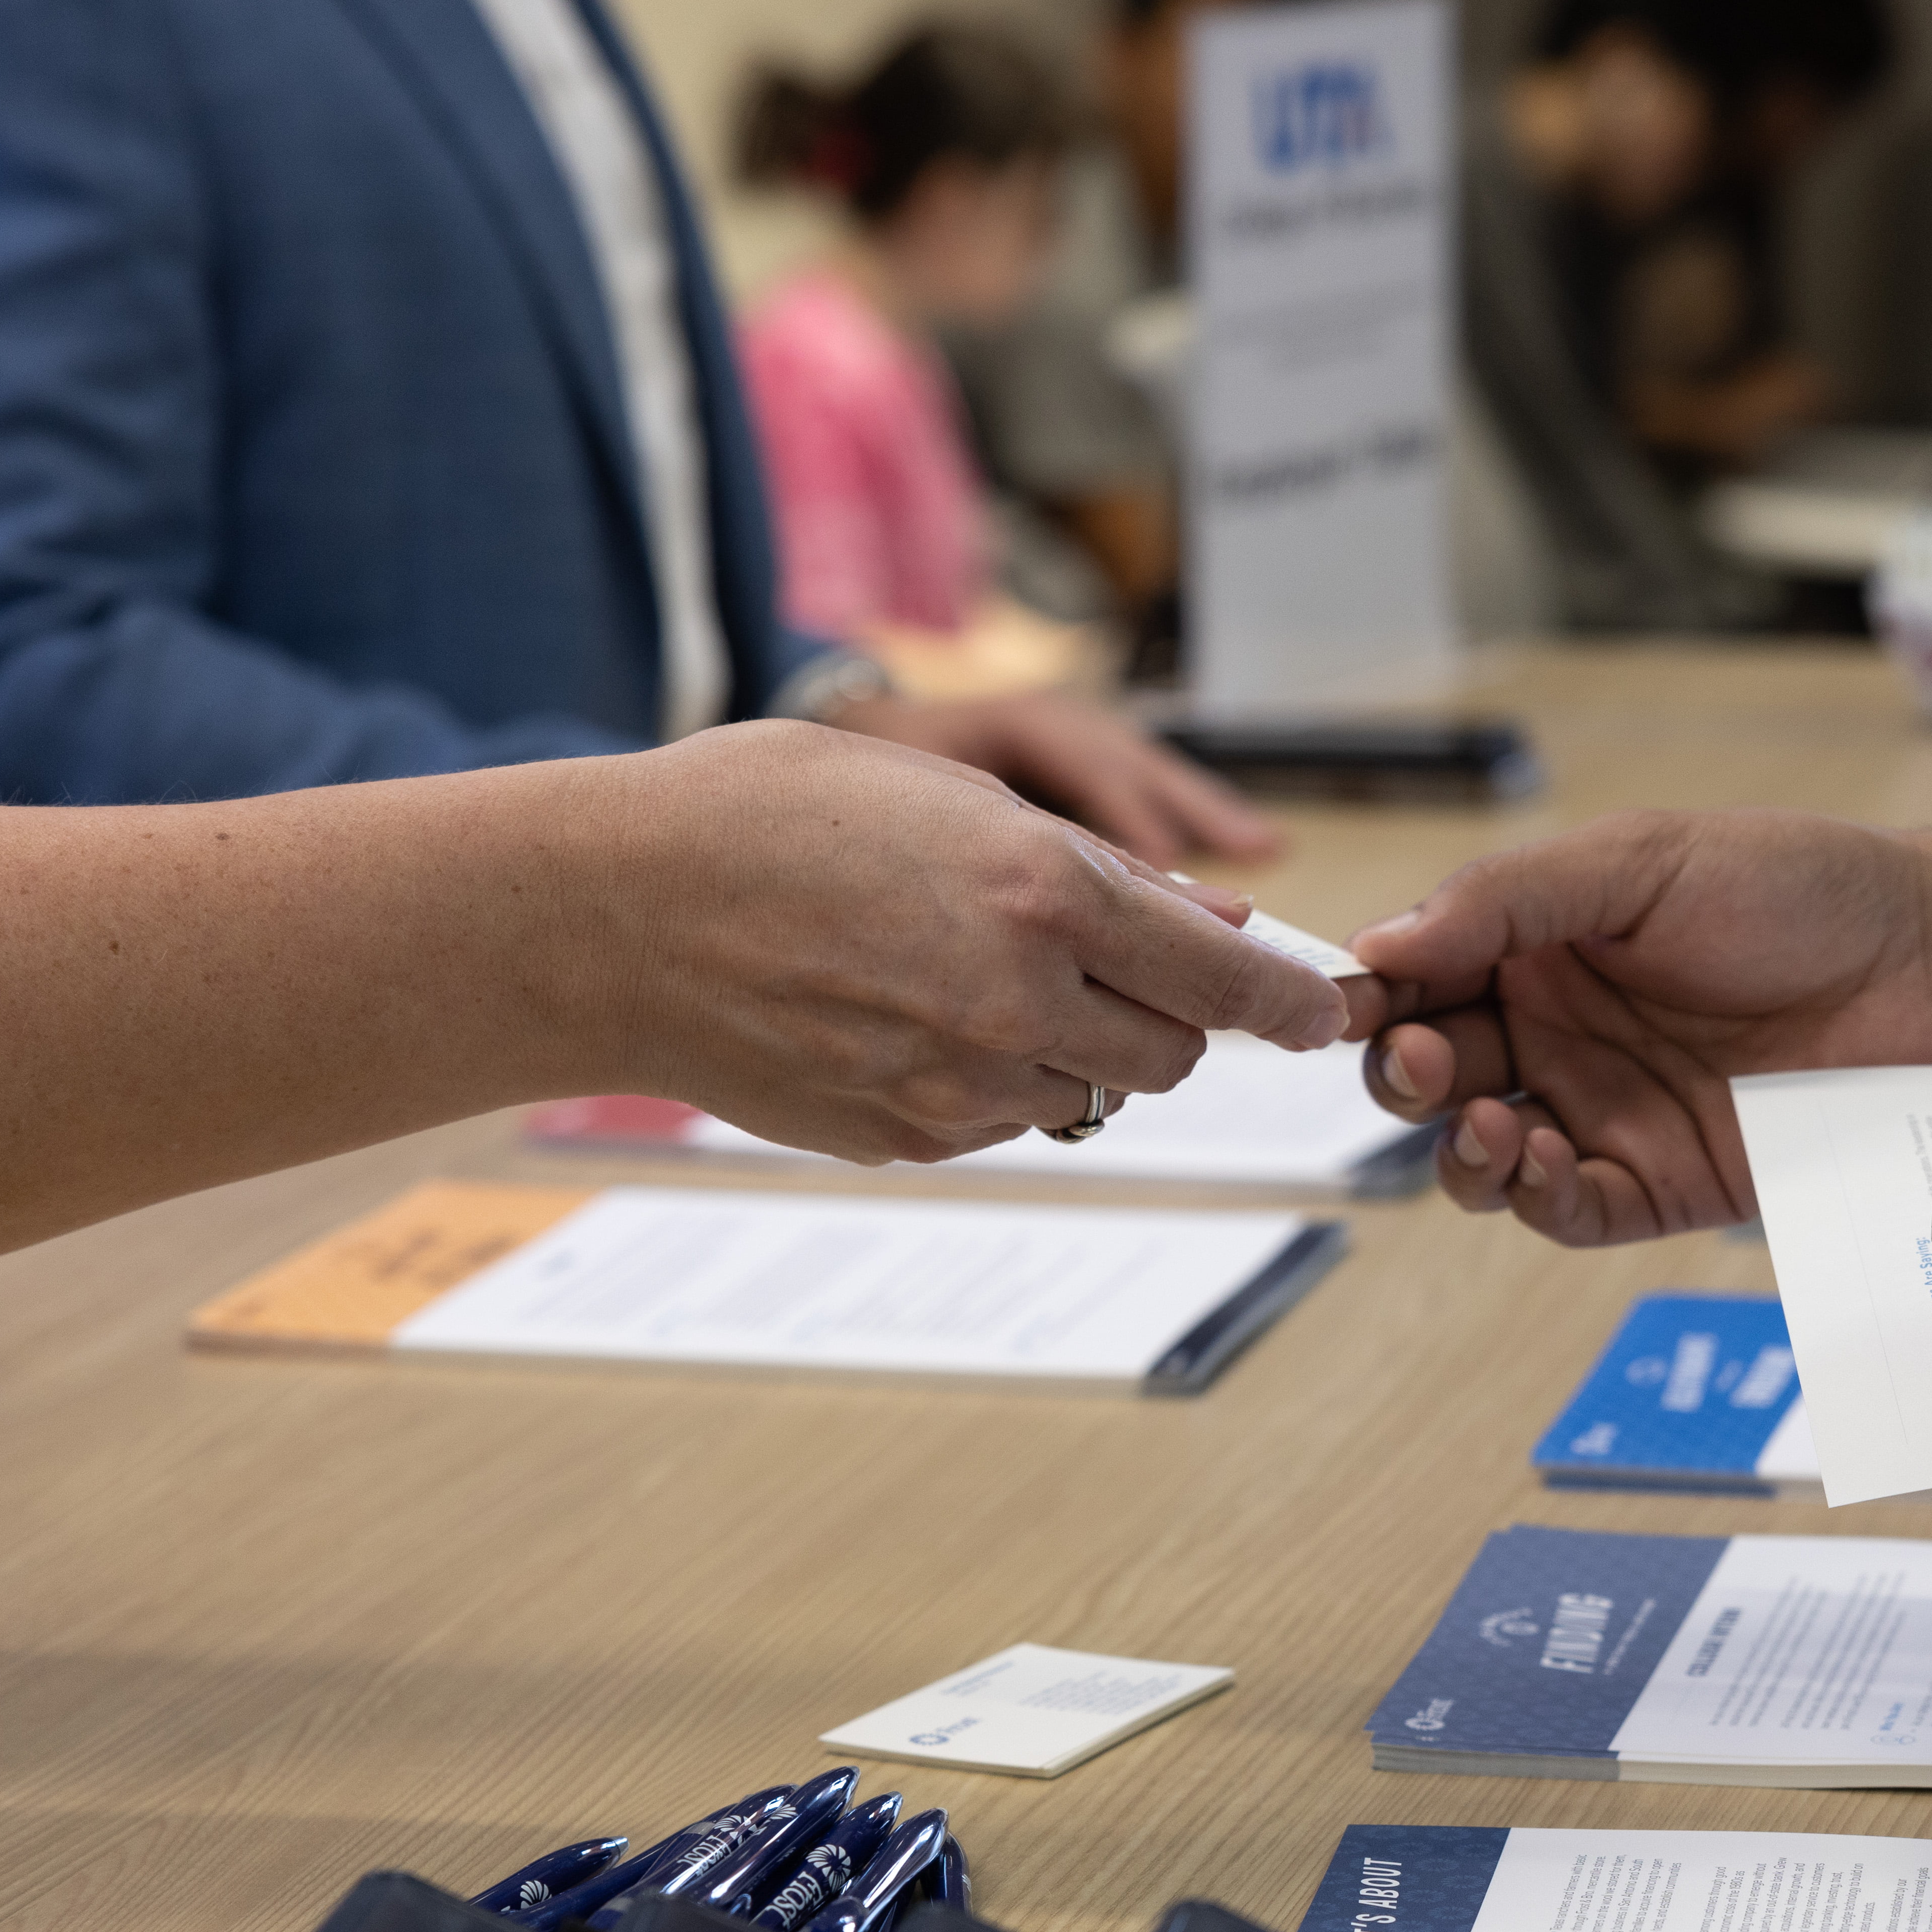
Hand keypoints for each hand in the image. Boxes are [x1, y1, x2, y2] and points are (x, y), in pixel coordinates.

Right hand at [610, 720, 1344, 1162]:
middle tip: (1108, 968)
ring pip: (1087, 1095)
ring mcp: (959, 1084)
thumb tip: (1214, 919)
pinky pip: (998, 1122)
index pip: (1227, 982)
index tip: (1319, 1011)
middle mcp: (1015, 1001)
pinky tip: (904, 1018)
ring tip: (966, 977)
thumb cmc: (767, 816)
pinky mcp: (906, 1138)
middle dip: (1165, 1017)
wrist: (612, 914)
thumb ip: (1092, 867)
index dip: (1289, 1002)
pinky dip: (988, 1080)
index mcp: (1042, 896)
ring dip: (1069, 1049)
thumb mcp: (944, 794)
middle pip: (1172, 1055)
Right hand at [1344, 809, 1931, 1243]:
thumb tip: (1380, 943)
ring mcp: (1603, 1110)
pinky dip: (1535, 1195)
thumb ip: (1506, 899)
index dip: (1368, 993)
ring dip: (1461, 1147)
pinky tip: (1543, 1159)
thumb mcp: (1637, 860)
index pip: (1416, 976)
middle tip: (1421, 1058)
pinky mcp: (1659, 1180)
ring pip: (1482, 1155)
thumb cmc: (1799, 890)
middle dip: (1403, 1071)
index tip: (1345, 1001)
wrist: (1929, 965)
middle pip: (1431, 1072)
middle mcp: (1556, 1032)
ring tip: (1490, 1120)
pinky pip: (1567, 1210)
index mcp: (1536, 945)